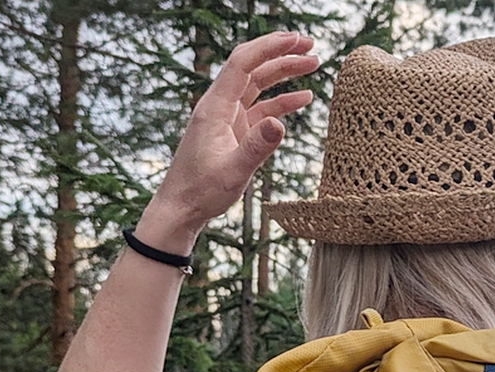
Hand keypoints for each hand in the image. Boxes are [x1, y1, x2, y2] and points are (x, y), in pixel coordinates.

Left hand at [140, 32, 318, 250]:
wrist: (181, 208)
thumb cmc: (202, 192)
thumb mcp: (233, 173)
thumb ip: (257, 148)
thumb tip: (280, 123)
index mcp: (215, 108)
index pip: (243, 64)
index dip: (269, 47)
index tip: (296, 40)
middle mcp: (220, 106)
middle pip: (252, 67)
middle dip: (281, 52)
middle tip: (311, 44)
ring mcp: (227, 118)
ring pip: (258, 84)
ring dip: (284, 73)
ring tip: (313, 64)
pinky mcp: (234, 131)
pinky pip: (261, 108)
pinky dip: (282, 101)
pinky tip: (304, 98)